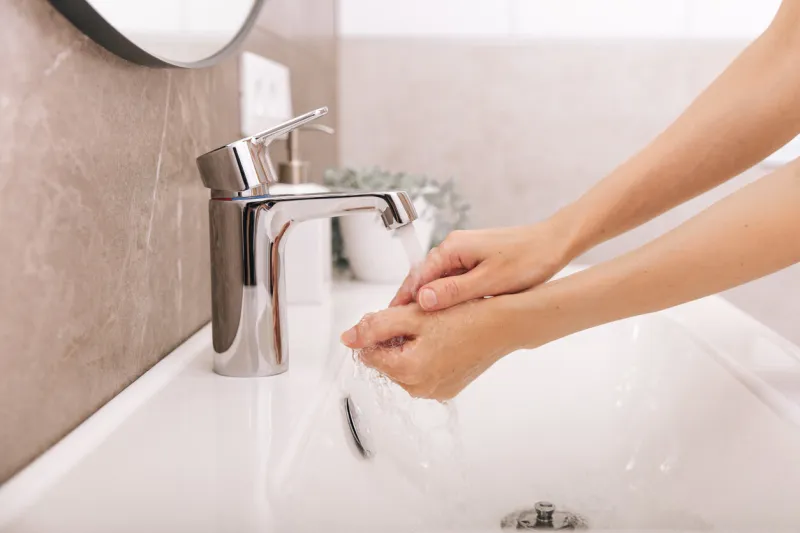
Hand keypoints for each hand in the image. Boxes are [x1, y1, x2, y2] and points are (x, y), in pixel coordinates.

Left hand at [340, 298, 517, 400]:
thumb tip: (348, 338)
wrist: (503, 325)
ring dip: (409, 347)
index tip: (396, 316)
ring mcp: (436, 391)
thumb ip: (376, 326)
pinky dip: (425, 356)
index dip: (376, 330)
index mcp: (408, 371)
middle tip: (418, 318)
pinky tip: (442, 339)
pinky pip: (423, 372)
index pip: (369, 353)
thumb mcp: (414, 314)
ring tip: (433, 327)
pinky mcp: (448, 388)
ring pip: (404, 366)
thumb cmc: (466, 317)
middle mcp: (420, 388)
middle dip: (394, 339)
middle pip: (386, 361)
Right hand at [391, 219, 573, 311]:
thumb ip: (455, 291)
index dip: (403, 299)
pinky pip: (453, 281)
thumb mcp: (490, 281)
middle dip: (412, 302)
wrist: (553, 244)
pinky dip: (446, 297)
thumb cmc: (528, 259)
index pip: (417, 276)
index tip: (392, 318)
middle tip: (402, 327)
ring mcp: (464, 254)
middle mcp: (454, 248)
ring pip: (438, 281)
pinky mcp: (474, 261)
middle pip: (424, 279)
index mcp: (453, 248)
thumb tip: (423, 299)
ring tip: (420, 325)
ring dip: (430, 301)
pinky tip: (446, 314)